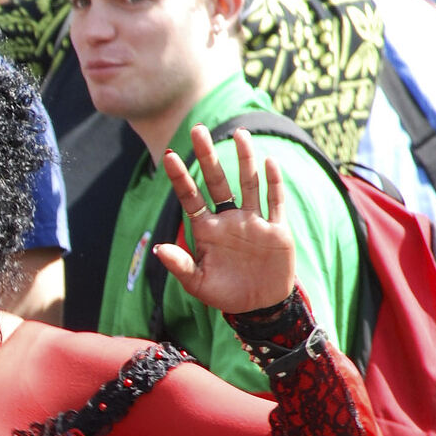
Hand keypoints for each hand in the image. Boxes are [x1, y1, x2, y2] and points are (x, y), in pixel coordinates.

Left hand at [154, 124, 294, 311]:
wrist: (260, 306)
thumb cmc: (225, 294)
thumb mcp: (198, 284)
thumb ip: (180, 266)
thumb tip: (158, 248)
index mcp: (207, 230)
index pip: (190, 197)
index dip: (180, 177)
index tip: (169, 155)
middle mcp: (229, 219)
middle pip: (217, 181)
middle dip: (207, 156)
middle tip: (197, 129)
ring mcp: (253, 221)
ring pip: (248, 183)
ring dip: (244, 159)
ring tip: (238, 132)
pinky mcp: (276, 230)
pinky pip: (275, 202)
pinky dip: (273, 183)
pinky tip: (269, 162)